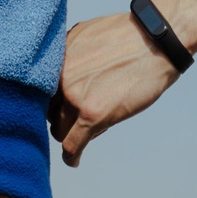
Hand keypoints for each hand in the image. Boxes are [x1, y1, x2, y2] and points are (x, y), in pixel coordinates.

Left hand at [48, 0, 196, 167]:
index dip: (54, 101)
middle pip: (49, 113)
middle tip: (84, 115)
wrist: (154, 42)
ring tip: (92, 127)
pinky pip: (72, 145)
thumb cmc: (127, 37)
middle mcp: (58, 79)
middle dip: (63, 117)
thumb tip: (63, 73)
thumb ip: (68, 57)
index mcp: (56, 60)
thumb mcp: (84, 36)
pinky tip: (74, 161)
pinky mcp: (91, 115)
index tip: (62, 108)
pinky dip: (71, 157)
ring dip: (72, 134)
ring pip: (60, 131)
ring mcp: (73, 98)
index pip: (41, 92)